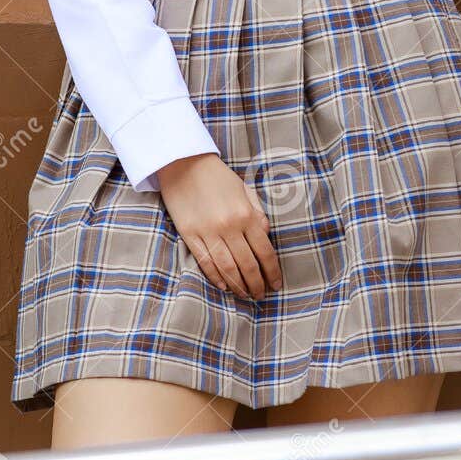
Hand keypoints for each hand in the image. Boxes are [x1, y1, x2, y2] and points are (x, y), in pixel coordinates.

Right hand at [156, 152, 281, 298]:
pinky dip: (215, 277)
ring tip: (245, 295)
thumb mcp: (245, 189)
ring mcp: (208, 231)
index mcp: (246, 214)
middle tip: (261, 296)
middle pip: (248, 264)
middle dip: (257, 284)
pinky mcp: (189, 234)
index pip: (265, 251)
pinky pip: (205, 261)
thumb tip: (266, 235)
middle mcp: (229, 226)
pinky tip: (224, 286)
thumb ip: (258, 213)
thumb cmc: (218, 177)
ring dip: (238, 286)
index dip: (272, 272)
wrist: (184, 163)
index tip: (276, 284)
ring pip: (227, 268)